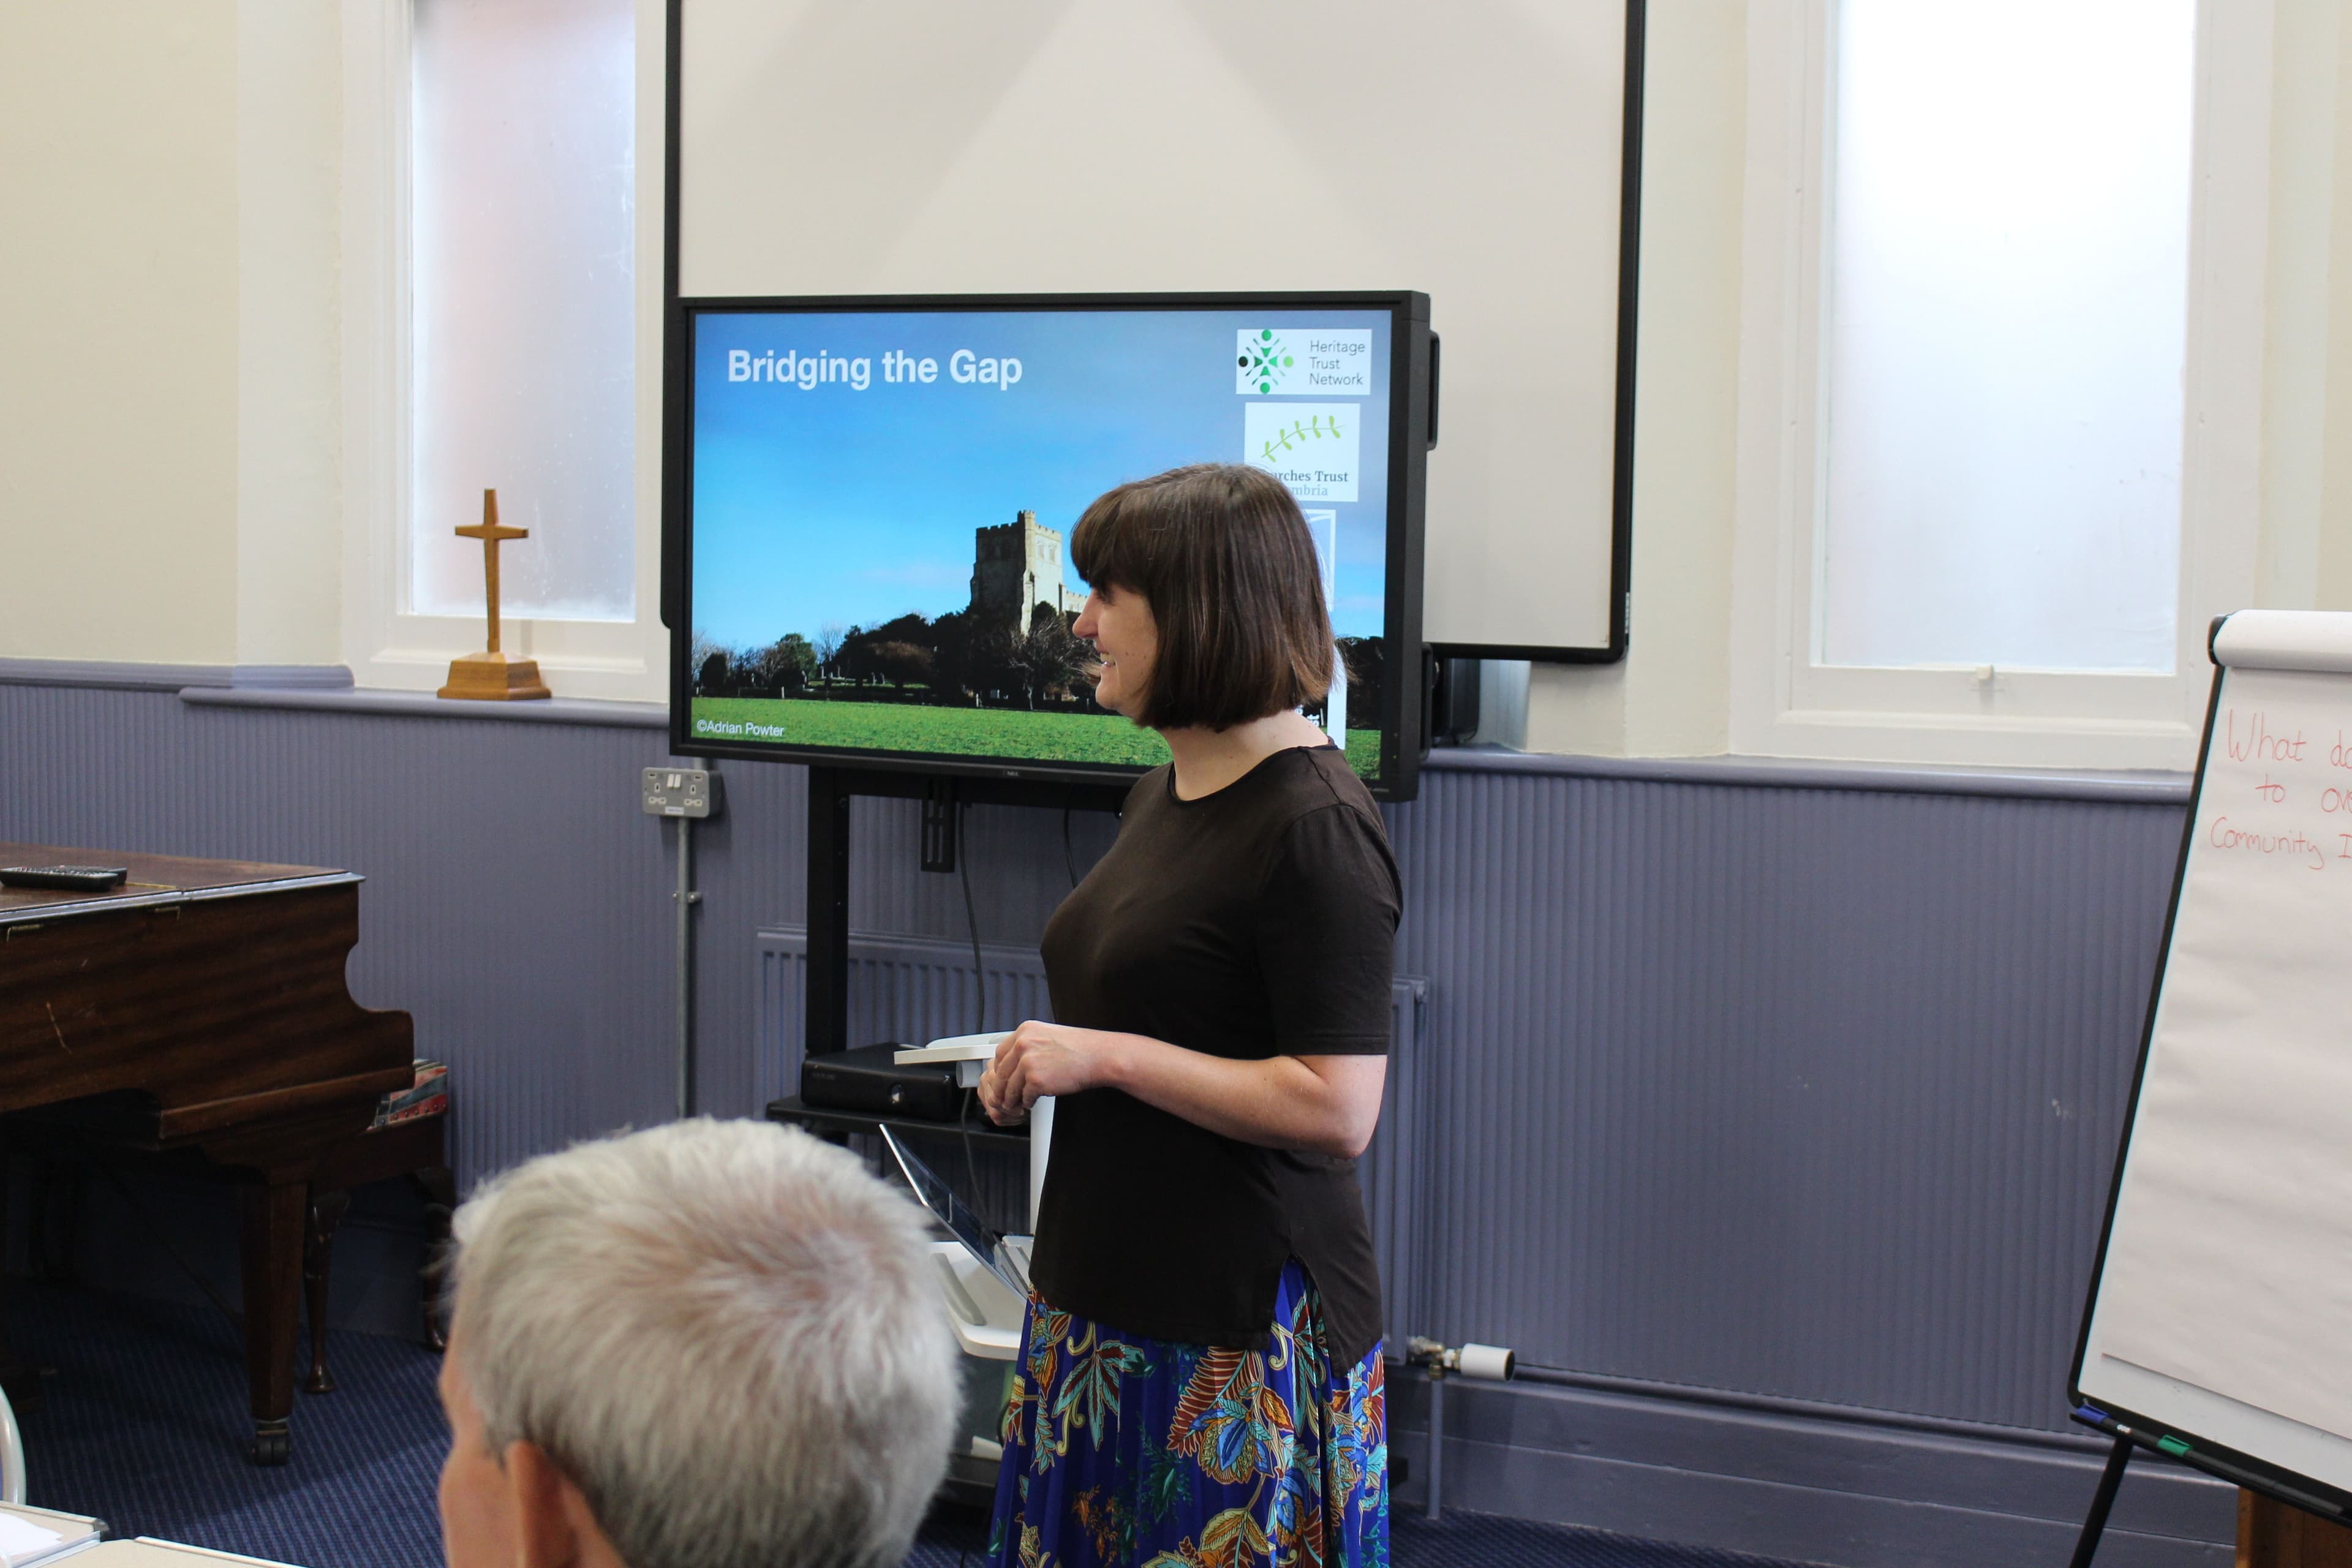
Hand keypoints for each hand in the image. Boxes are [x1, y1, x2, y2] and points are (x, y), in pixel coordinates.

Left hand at [976, 1021, 1114, 1123]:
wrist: (1097, 1056)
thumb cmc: (1079, 1047)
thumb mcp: (1048, 1035)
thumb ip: (1030, 1044)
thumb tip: (1015, 1060)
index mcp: (1025, 1031)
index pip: (1000, 1053)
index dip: (1000, 1069)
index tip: (1002, 1077)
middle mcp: (1023, 1045)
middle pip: (1002, 1072)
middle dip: (1002, 1088)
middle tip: (1005, 1096)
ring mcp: (1029, 1063)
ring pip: (1010, 1087)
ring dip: (1012, 1098)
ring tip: (1017, 1103)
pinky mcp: (1037, 1080)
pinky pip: (1025, 1097)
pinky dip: (1027, 1102)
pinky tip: (1032, 1102)